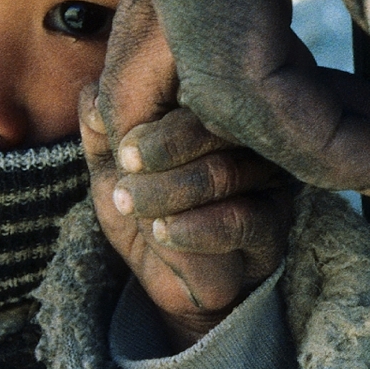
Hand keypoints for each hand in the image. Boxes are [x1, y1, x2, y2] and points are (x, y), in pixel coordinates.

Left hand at [80, 86, 293, 349]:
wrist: (171, 277)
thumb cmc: (147, 209)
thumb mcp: (112, 165)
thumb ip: (101, 126)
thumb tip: (96, 102)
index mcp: (214, 113)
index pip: (197, 91)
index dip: (154, 108)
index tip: (119, 141)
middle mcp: (248, 139)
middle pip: (215, 125)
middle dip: (161, 145)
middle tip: (125, 164)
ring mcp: (267, 181)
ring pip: (225, 172)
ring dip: (168, 189)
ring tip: (129, 202)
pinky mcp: (273, 227)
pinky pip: (242, 220)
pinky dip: (196, 227)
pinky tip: (163, 231)